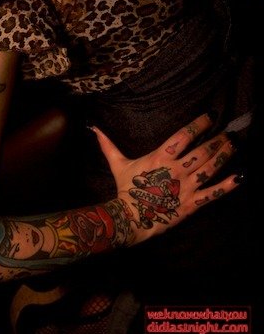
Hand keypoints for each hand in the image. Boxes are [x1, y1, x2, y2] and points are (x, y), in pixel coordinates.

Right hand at [92, 114, 238, 244]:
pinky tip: (240, 176)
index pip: (184, 135)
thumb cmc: (126, 189)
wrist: (131, 218)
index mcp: (161, 157)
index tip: (210, 116)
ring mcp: (186, 186)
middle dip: (217, 139)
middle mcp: (177, 169)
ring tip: (233, 144)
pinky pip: (213, 193)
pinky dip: (228, 185)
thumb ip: (108, 145)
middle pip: (202, 150)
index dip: (199, 124)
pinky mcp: (192, 203)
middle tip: (228, 131)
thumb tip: (94, 128)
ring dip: (224, 155)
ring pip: (210, 167)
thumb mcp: (118, 163)